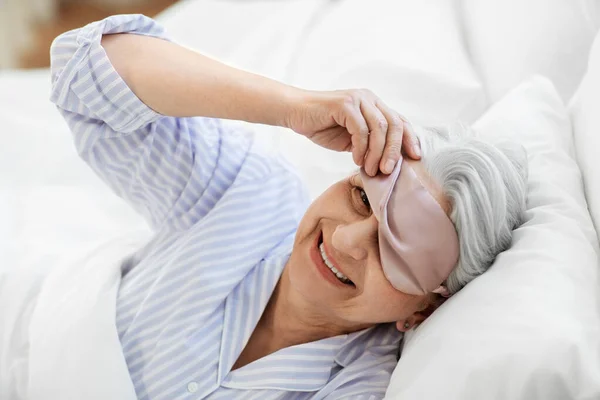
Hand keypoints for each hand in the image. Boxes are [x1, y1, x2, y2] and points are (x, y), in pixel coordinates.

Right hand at [284, 89, 420, 175]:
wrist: (295, 113)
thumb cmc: (322, 126)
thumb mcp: (351, 138)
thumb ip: (369, 144)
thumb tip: (388, 163)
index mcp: (374, 105)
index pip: (400, 121)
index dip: (410, 139)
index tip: (415, 158)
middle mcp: (369, 99)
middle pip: (395, 124)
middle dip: (395, 150)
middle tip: (389, 171)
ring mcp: (358, 99)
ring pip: (380, 128)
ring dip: (378, 153)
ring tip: (372, 170)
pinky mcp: (345, 105)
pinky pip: (361, 130)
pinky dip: (361, 148)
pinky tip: (356, 159)